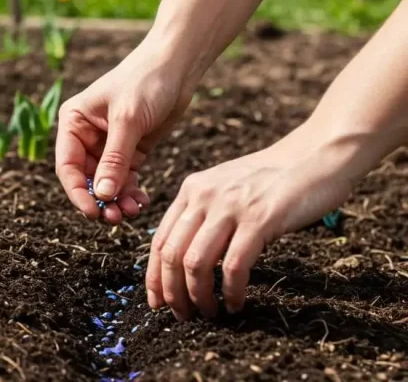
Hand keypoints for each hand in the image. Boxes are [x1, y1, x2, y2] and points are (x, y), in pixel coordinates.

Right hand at [55, 41, 193, 223]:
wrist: (177, 66)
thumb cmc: (146, 82)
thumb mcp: (128, 120)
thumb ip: (114, 159)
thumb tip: (103, 195)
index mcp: (74, 123)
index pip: (67, 165)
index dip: (77, 192)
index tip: (93, 212)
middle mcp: (86, 136)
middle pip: (86, 179)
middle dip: (100, 199)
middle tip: (115, 218)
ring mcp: (108, 145)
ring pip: (106, 183)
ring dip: (116, 200)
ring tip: (133, 211)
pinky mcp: (130, 150)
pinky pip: (125, 179)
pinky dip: (130, 192)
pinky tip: (141, 201)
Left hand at [145, 129, 353, 319]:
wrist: (317, 155)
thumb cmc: (274, 179)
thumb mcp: (226, 189)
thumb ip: (204, 215)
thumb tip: (185, 260)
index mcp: (191, 190)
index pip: (159, 240)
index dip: (154, 277)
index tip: (156, 302)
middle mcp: (204, 196)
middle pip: (171, 255)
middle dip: (172, 293)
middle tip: (182, 316)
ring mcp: (231, 207)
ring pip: (196, 263)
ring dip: (198, 296)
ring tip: (209, 313)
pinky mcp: (260, 219)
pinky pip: (234, 266)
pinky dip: (231, 291)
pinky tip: (236, 303)